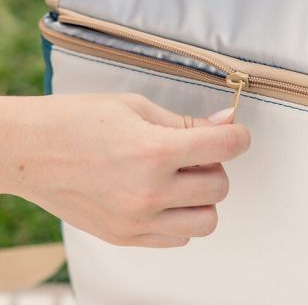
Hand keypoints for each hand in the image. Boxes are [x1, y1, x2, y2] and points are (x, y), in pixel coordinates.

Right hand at [0, 94, 250, 247]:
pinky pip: (177, 239)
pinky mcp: (124, 237)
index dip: (239, 137)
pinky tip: (163, 196)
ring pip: (206, 221)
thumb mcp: (136, 108)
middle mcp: (149, 191)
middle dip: (216, 166)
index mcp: (155, 151)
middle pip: (221, 187)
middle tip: (196, 152)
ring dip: (202, 197)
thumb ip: (186, 123)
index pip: (225, 147)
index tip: (237, 135)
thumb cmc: (76, 121)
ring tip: (181, 177)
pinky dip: (180, 218)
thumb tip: (226, 123)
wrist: (27, 151)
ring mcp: (137, 220)